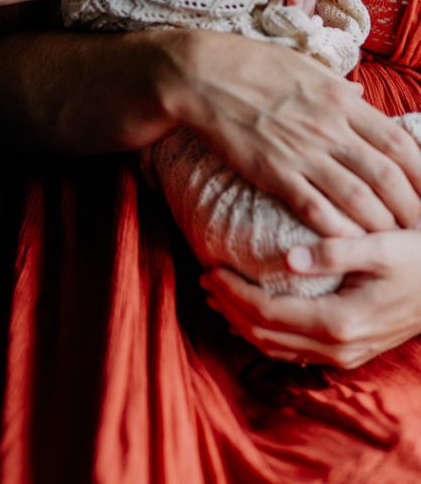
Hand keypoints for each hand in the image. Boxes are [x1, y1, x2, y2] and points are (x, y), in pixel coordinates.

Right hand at [159, 29, 420, 235]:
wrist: (204, 76)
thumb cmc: (253, 66)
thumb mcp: (306, 67)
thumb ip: (338, 86)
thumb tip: (361, 94)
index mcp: (341, 100)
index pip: (398, 142)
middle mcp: (330, 127)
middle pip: (387, 175)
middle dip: (412, 207)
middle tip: (420, 228)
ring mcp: (303, 151)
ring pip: (358, 197)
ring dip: (380, 224)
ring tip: (392, 242)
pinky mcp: (274, 171)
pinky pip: (315, 209)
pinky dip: (337, 230)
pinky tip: (349, 244)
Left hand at [200, 229, 420, 368]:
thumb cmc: (417, 260)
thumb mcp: (381, 247)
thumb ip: (335, 251)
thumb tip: (289, 259)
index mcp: (339, 321)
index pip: (266, 313)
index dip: (232, 293)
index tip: (210, 268)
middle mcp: (336, 347)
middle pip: (263, 334)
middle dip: (228, 307)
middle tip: (203, 278)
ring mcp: (343, 355)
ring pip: (275, 347)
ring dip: (241, 322)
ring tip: (217, 295)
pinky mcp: (348, 353)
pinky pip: (293, 351)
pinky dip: (264, 333)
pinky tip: (251, 316)